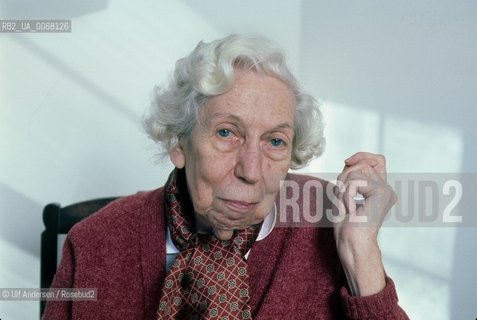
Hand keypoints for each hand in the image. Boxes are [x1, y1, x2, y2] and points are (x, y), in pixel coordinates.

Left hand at [333, 152, 396, 295]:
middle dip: (344, 178)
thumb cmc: (346, 223)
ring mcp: (386, 190)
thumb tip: (350, 161)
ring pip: (356, 172)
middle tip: (344, 199)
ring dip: (343, 189)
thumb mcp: (344, 193)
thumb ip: (350, 176)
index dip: (362, 156)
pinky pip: (355, 181)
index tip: (347, 162)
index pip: (377, 160)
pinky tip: (352, 210)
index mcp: (380, 188)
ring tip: (348, 207)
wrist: (351, 242)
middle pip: (362, 164)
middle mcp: (386, 188)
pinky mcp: (382, 193)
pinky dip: (346, 195)